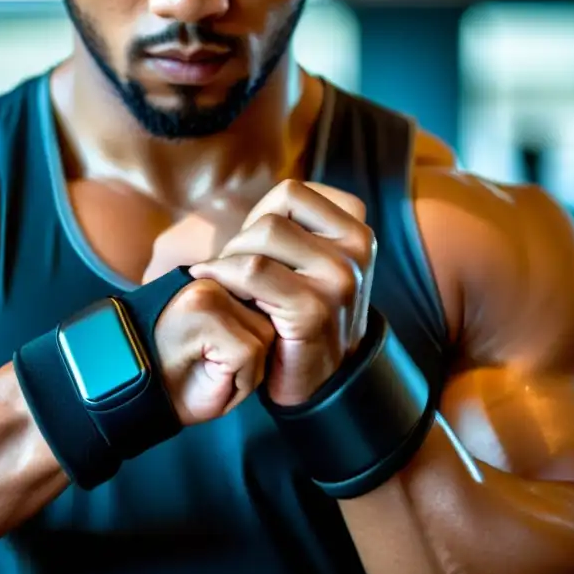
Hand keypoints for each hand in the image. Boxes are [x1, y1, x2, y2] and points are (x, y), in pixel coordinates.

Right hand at [154, 279, 275, 425]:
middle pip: (268, 319)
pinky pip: (250, 354)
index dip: (250, 342)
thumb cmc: (180, 379)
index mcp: (211, 281)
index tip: (218, 358)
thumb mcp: (218, 345)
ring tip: (212, 372)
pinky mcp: (206, 319)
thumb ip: (244, 322)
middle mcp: (208, 280)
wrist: (132, 397)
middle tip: (214, 367)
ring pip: (263, 335)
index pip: (264, 305)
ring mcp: (206, 296)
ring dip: (247, 369)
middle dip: (252, 354)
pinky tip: (212, 380)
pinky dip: (239, 379)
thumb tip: (278, 317)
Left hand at [189, 180, 376, 406]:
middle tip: (229, 274)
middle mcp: (356, 248)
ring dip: (229, 261)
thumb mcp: (307, 261)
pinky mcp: (314, 309)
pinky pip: (252, 271)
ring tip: (224, 283)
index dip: (259, 217)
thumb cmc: (298, 315)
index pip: (291, 192)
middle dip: (239, 243)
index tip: (253, 251)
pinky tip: (217, 290)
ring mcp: (340, 279)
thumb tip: (237, 194)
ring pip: (261, 237)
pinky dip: (223, 276)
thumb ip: (290, 225)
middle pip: (273, 216)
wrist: (316, 381)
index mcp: (355, 228)